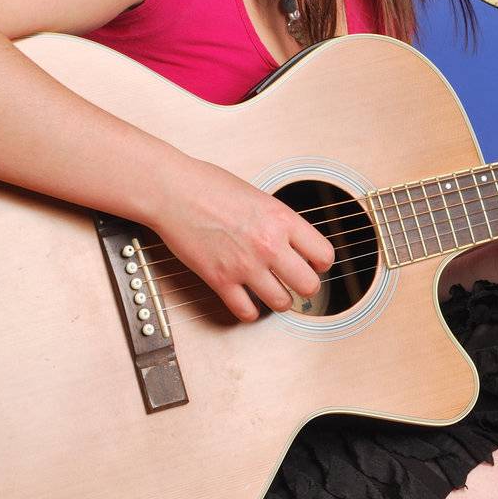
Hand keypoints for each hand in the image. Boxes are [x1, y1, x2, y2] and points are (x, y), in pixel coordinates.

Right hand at [153, 155, 335, 321]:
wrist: (174, 191)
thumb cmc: (210, 186)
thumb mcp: (258, 196)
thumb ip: (278, 221)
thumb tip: (292, 241)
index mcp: (281, 219)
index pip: (323, 254)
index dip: (321, 263)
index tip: (313, 264)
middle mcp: (268, 244)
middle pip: (308, 286)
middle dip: (305, 287)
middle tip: (296, 282)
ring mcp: (245, 265)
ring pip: (281, 303)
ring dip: (278, 300)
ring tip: (271, 291)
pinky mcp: (220, 280)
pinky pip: (246, 312)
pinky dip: (249, 310)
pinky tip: (246, 299)